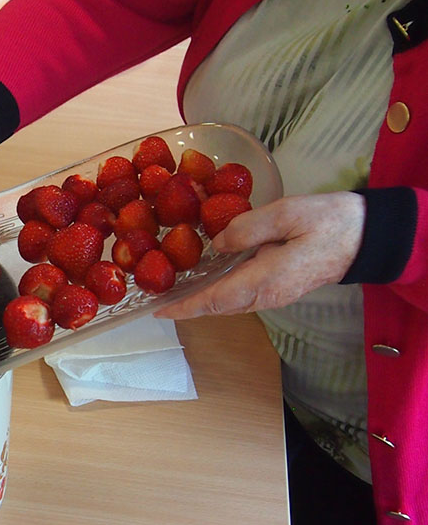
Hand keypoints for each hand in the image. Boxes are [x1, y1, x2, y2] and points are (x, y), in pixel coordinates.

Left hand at [155, 191, 365, 318]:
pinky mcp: (278, 287)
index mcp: (265, 280)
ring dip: (201, 297)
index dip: (184, 306)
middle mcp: (265, 295)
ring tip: (173, 286)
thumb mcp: (286, 214)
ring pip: (228, 301)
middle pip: (217, 305)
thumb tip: (216, 243)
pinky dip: (218, 289)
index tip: (158, 310)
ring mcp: (273, 294)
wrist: (368, 236)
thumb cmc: (330, 222)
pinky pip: (240, 292)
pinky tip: (205, 274)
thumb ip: (247, 228)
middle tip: (156, 294)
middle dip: (186, 303)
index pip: (215, 300)